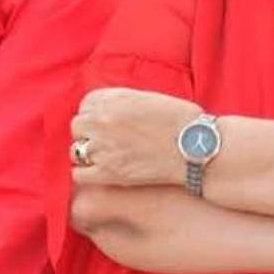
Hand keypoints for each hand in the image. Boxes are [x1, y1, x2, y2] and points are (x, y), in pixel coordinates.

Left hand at [70, 88, 200, 187]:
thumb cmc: (179, 121)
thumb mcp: (147, 98)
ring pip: (76, 151)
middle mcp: (102, 120)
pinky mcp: (109, 173)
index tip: (107, 125)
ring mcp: (103, 147)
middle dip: (90, 135)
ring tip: (107, 159)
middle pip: (78, 127)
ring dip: (88, 155)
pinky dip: (87, 175)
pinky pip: (79, 175)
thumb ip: (121, 101)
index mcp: (111, 98)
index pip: (85, 105)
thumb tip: (105, 109)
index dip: (96, 116)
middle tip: (107, 143)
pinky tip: (102, 175)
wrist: (196, 147)